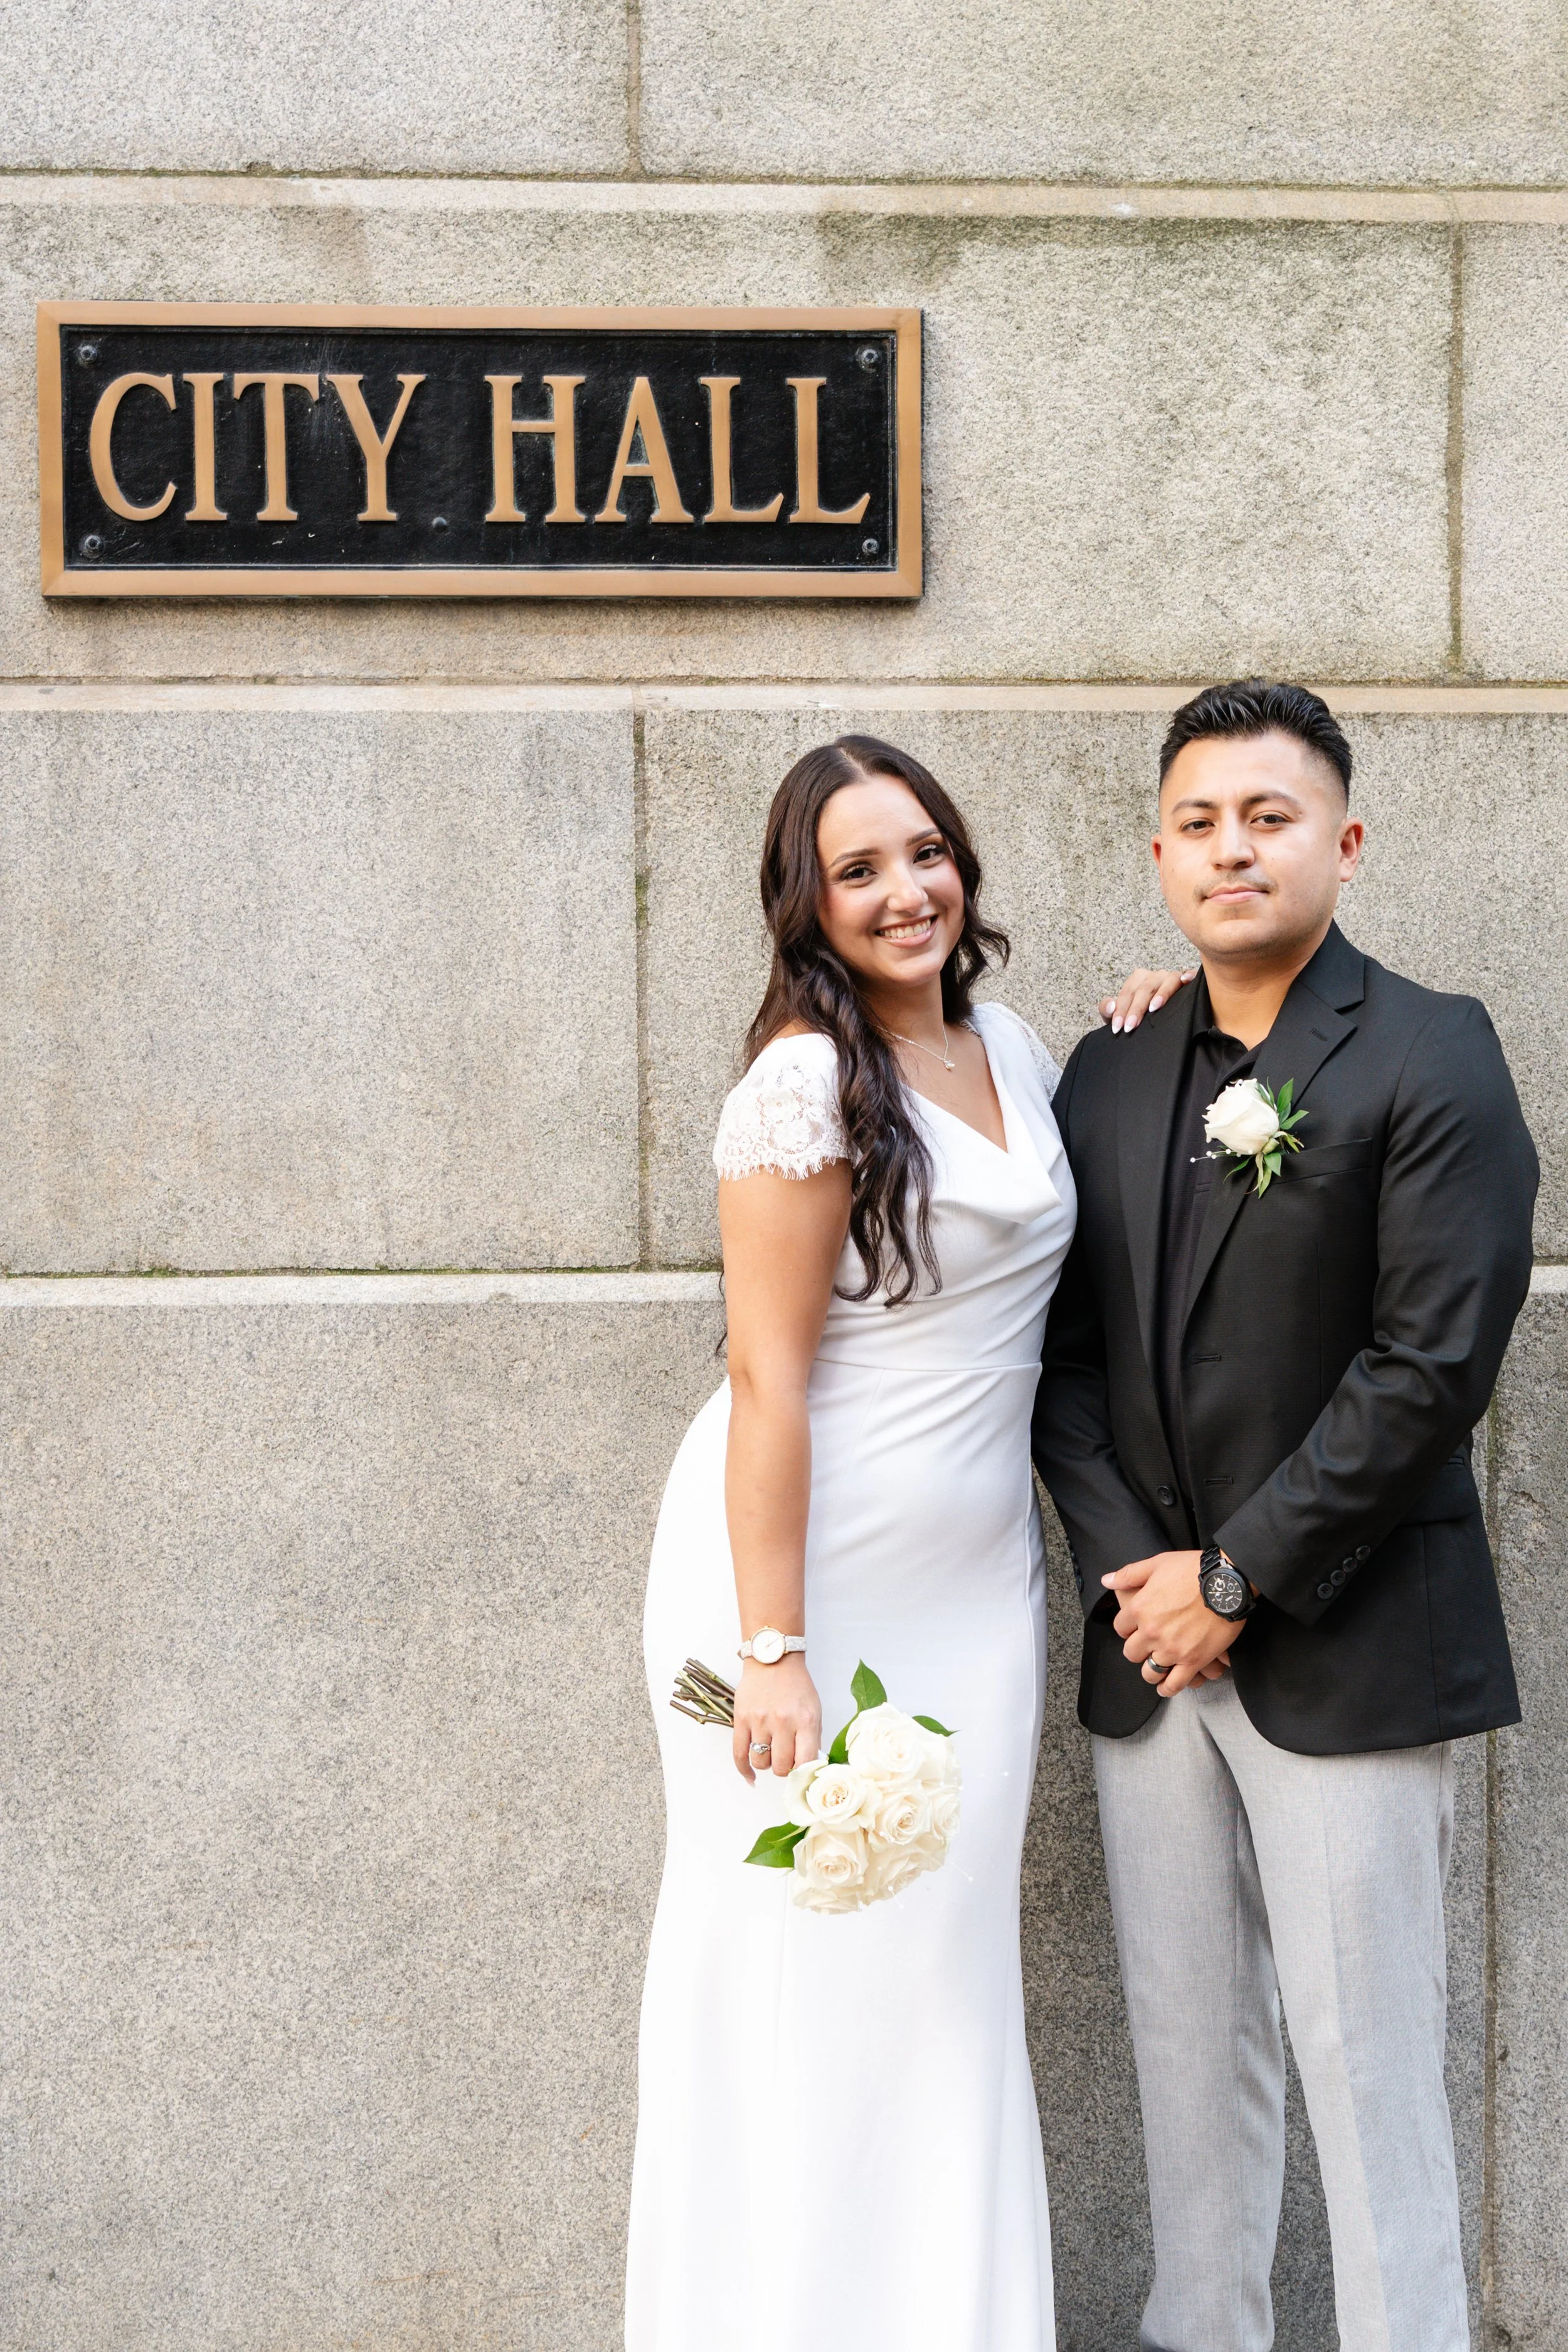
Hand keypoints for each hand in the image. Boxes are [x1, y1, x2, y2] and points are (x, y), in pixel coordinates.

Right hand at [732, 1654, 821, 1782]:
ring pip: (761, 1762)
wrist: (773, 1659)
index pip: (805, 1762)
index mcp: (805, 1720)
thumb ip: (813, 1739)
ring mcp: (759, 1721)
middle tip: (785, 1758)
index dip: (803, 1772)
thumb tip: (809, 1766)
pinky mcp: (741, 1719)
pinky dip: (744, 1770)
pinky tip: (750, 1776)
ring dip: (766, 1763)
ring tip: (770, 1752)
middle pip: (781, 1766)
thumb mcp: (814, 1710)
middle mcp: (782, 1722)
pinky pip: (739, 1754)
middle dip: (784, 1767)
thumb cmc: (796, 1686)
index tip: (801, 1771)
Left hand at [1099, 966, 1196, 1034]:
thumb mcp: (1120, 1014)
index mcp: (1139, 979)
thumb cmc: (1138, 1016)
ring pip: (1167, 981)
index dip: (1121, 1009)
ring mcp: (1172, 978)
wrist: (1156, 1022)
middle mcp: (1156, 976)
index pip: (1128, 992)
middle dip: (1136, 1008)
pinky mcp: (1188, 982)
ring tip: (1153, 1008)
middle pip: (1145, 988)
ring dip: (1161, 994)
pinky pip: (1190, 975)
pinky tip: (1186, 981)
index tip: (1118, 1027)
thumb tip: (1111, 1007)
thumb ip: (1107, 1010)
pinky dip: (1188, 976)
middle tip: (1130, 1026)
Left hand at [1102, 1549, 1242, 1695]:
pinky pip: (1174, 1684)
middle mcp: (1151, 1632)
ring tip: (1156, 1666)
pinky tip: (1165, 1686)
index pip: (1120, 1628)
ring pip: (1150, 1672)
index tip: (1135, 1628)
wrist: (1227, 1582)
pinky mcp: (1193, 1661)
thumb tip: (1107, 1581)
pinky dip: (1167, 1689)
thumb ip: (1129, 1574)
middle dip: (1138, 1649)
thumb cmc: (1193, 1569)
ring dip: (1151, 1670)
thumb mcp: (1157, 1563)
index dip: (1127, 1628)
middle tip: (1147, 1646)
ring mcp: (1171, 1649)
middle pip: (1132, 1652)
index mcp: (1139, 1609)